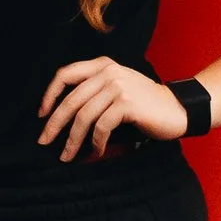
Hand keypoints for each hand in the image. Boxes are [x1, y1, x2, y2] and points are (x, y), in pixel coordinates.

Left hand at [38, 57, 188, 160]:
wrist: (179, 108)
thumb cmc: (144, 103)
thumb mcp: (117, 87)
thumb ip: (93, 90)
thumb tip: (59, 114)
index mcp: (101, 65)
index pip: (64, 74)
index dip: (49, 95)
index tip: (41, 115)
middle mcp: (108, 72)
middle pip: (70, 100)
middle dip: (54, 124)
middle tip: (44, 142)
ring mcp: (118, 87)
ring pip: (83, 116)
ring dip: (73, 140)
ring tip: (67, 155)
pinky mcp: (127, 104)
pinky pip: (101, 127)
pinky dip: (96, 143)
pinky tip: (96, 153)